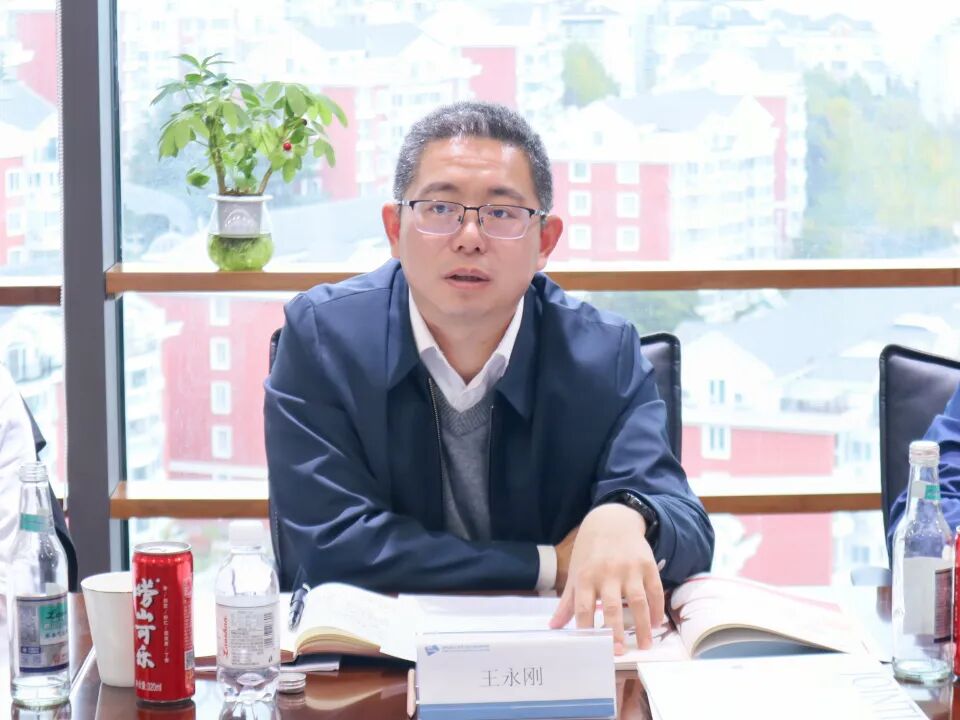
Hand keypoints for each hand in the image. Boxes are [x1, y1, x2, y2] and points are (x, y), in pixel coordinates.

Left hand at [548, 503, 663, 653]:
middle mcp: (607, 573)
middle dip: (615, 631)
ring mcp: (629, 569)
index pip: (584, 607)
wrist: (612, 521)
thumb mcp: (576, 572)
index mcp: (585, 576)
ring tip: (645, 645)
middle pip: (611, 606)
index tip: (592, 649)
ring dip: (642, 625)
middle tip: (619, 652)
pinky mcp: (647, 564)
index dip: (587, 628)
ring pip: (637, 601)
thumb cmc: (590, 551)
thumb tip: (554, 627)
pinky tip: (656, 624)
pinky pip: (655, 590)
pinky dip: (657, 608)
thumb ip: (567, 602)